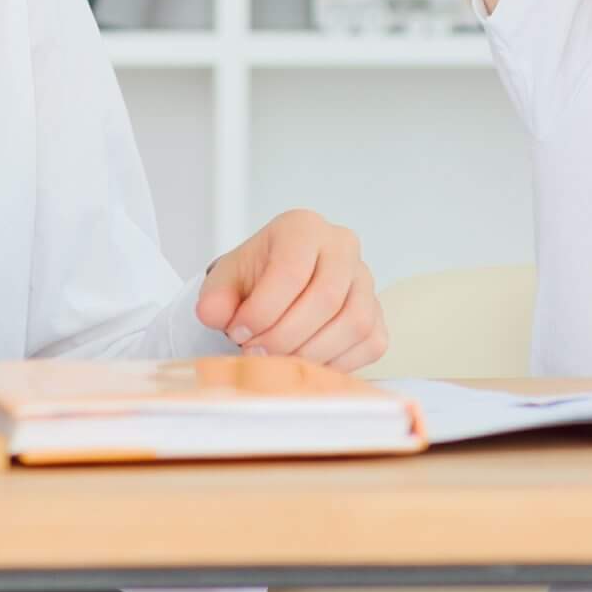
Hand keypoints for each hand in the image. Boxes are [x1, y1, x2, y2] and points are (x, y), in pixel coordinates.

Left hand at [195, 209, 387, 371]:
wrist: (277, 286)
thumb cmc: (255, 278)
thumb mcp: (226, 280)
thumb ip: (215, 297)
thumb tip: (213, 314)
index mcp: (304, 228)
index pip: (291, 271)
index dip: (262, 311)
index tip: (237, 332)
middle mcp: (342, 246)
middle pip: (326, 298)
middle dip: (285, 336)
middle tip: (256, 352)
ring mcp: (365, 280)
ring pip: (354, 323)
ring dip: (312, 353)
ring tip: (279, 361)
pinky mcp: (378, 314)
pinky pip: (370, 343)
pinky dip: (337, 363)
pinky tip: (305, 363)